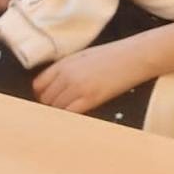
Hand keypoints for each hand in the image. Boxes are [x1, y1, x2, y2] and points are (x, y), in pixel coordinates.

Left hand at [32, 40, 151, 115]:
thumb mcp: (83, 56)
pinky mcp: (91, 98)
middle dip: (50, 106)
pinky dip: (70, 117)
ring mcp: (77, 87)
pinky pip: (70, 113)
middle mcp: (66, 75)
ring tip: (70, 115)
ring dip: (60, 113)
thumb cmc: (112, 55)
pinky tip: (76, 118)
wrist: (135, 55)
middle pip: (45, 99)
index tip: (48, 101)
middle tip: (60, 111)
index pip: (38, 85)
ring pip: (56, 108)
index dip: (41, 95)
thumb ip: (66, 69)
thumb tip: (54, 85)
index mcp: (63, 63)